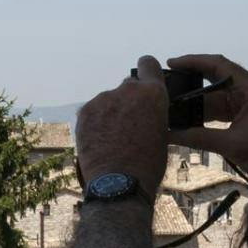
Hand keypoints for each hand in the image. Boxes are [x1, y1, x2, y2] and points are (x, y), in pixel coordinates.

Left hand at [75, 56, 168, 200]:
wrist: (118, 183)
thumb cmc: (148, 164)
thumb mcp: (162, 134)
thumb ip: (152, 112)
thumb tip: (145, 110)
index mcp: (152, 94)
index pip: (148, 64)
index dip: (147, 72)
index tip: (144, 82)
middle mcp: (127, 90)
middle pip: (128, 86)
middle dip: (129, 100)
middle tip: (129, 124)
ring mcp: (103, 99)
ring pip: (109, 101)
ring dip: (111, 113)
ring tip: (112, 139)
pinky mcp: (84, 111)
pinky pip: (93, 111)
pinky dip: (96, 122)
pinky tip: (99, 141)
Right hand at [166, 54, 247, 184]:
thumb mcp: (232, 145)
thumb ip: (199, 137)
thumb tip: (167, 134)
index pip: (219, 65)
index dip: (193, 61)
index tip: (171, 63)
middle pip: (214, 78)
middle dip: (190, 81)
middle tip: (165, 85)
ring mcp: (246, 102)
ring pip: (214, 95)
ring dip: (195, 101)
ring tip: (171, 104)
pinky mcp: (243, 115)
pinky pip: (219, 108)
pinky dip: (203, 113)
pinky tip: (186, 119)